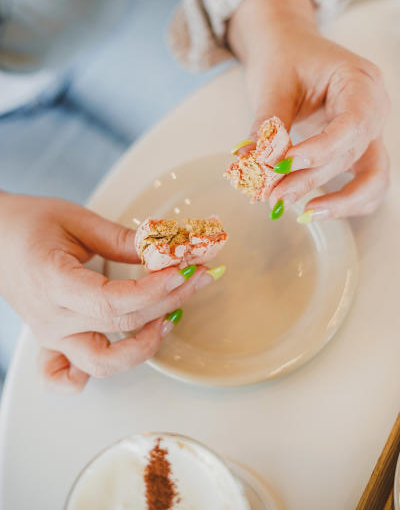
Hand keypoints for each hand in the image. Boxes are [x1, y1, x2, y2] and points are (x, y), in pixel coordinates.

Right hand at [0, 194, 213, 391]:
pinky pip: (67, 377)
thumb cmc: (30, 225)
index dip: (155, 290)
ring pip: (103, 363)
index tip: (185, 270)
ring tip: (171, 318)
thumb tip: (165, 250)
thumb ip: (121, 239)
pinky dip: (89, 378)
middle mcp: (52, 317)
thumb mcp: (78, 220)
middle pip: (120, 325)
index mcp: (53, 282)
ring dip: (143, 346)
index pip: (113, 301)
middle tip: (197, 277)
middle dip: (168, 302)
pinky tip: (117, 355)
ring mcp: (52, 335)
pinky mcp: (54, 341)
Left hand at [227, 0, 389, 219]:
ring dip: (339, 203)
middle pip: (352, 155)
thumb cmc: (284, 59)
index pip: (351, 125)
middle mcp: (373, 110)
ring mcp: (370, 133)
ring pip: (373, 180)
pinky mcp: (357, 151)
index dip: (318, 151)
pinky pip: (364, 185)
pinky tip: (310, 210)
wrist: (288, 49)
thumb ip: (268, 128)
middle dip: (310, 179)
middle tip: (271, 195)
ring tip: (300, 213)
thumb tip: (255, 167)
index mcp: (360, 82)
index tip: (280, 166)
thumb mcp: (273, 86)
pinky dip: (342, 203)